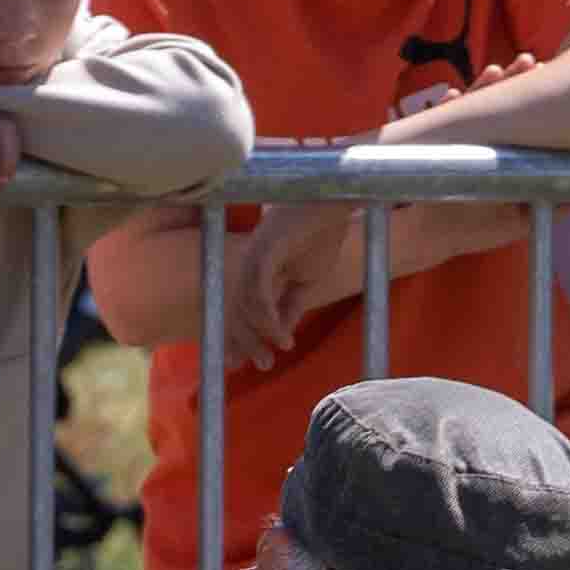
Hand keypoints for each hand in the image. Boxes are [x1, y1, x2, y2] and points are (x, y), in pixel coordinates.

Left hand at [225, 200, 371, 372]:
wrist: (334, 203)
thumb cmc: (320, 233)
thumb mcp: (306, 281)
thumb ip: (291, 306)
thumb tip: (282, 337)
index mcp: (255, 270)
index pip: (240, 308)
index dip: (239, 336)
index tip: (243, 365)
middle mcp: (248, 263)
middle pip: (235, 308)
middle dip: (243, 341)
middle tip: (257, 366)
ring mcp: (254, 254)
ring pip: (244, 303)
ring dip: (257, 333)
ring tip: (272, 354)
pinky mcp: (264, 247)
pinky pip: (258, 288)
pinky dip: (266, 315)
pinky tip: (279, 335)